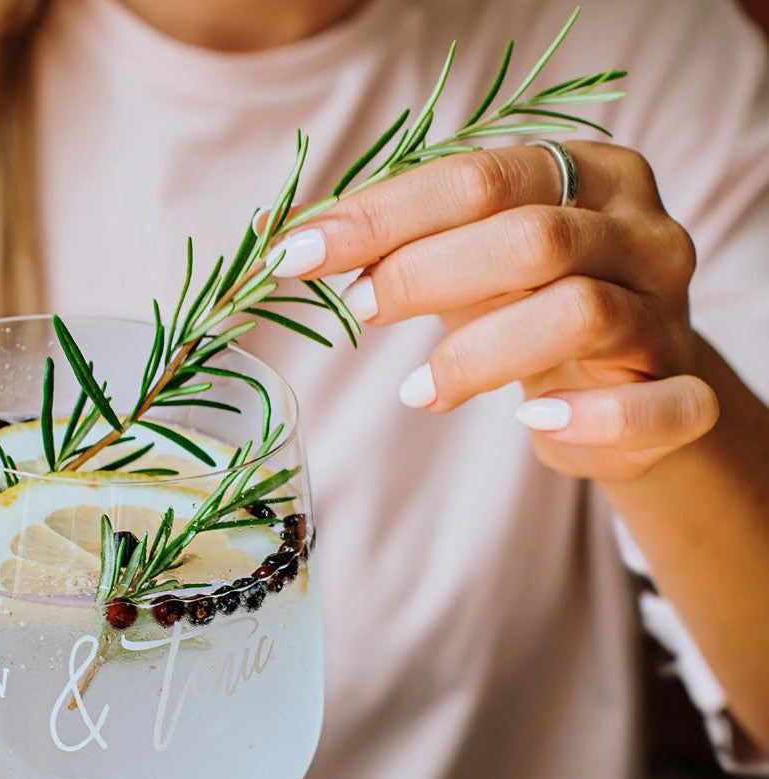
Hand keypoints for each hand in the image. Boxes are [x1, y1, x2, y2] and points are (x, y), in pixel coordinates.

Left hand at [280, 141, 719, 479]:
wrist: (632, 393)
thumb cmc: (533, 312)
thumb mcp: (470, 267)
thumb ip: (398, 245)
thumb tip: (279, 232)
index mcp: (590, 175)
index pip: (479, 178)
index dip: (382, 216)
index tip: (297, 253)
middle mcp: (640, 231)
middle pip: (531, 237)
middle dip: (424, 273)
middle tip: (358, 310)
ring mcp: (668, 311)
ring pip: (581, 313)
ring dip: (480, 354)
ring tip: (418, 392)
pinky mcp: (681, 392)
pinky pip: (658, 403)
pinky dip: (590, 416)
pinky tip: (532, 422)